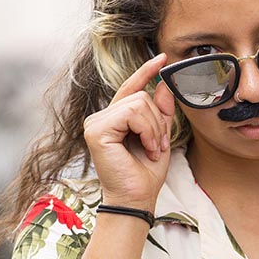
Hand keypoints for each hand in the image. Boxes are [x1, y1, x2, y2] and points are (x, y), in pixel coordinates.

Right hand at [83, 53, 175, 209]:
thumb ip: (160, 111)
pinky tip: (146, 148)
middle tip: (158, 146)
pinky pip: (132, 113)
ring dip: (154, 128)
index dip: (145, 72)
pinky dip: (147, 131)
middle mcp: (100, 118)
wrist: (137, 199)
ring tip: (152, 149)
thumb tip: (162, 83)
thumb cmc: (145, 174)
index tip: (163, 58)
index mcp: (113, 119)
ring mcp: (95, 123)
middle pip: (140, 95)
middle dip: (158, 121)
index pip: (130, 88)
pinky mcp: (96, 130)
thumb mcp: (159, 137)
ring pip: (139, 102)